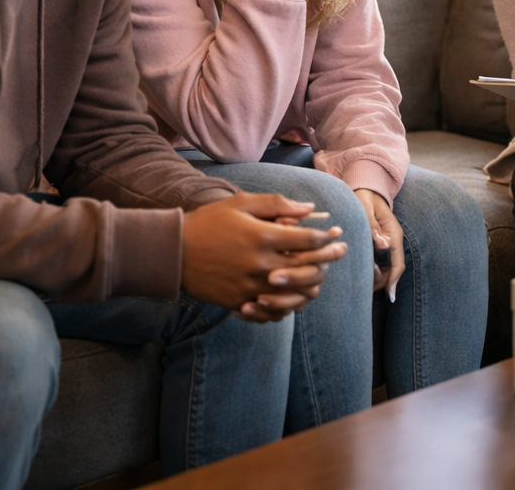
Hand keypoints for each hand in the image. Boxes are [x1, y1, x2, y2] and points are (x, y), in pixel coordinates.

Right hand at [181, 193, 346, 322]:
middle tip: (341, 251)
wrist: (174, 251)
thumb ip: (277, 204)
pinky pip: (273, 310)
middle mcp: (261, 265)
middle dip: (329, 258)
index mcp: (263, 237)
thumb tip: (309, 209)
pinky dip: (288, 304)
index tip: (336, 233)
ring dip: (313, 283)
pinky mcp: (240, 302)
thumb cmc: (209, 222)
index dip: (327, 237)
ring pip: (296, 293)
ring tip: (320, 274)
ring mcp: (251, 287)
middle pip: (308, 267)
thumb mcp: (242, 204)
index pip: (309, 240)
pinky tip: (295, 295)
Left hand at [355, 188, 404, 295]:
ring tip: (364, 287)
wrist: (364, 188)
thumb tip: (382, 244)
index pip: (398, 262)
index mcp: (393, 233)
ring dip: (379, 278)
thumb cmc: (364, 197)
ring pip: (387, 267)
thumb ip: (372, 225)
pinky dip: (375, 270)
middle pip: (393, 269)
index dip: (394, 280)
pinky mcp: (380, 242)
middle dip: (383, 283)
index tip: (389, 295)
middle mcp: (393, 240)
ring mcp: (387, 242)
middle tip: (367, 292)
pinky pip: (381, 261)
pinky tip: (365, 275)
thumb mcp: (365, 208)